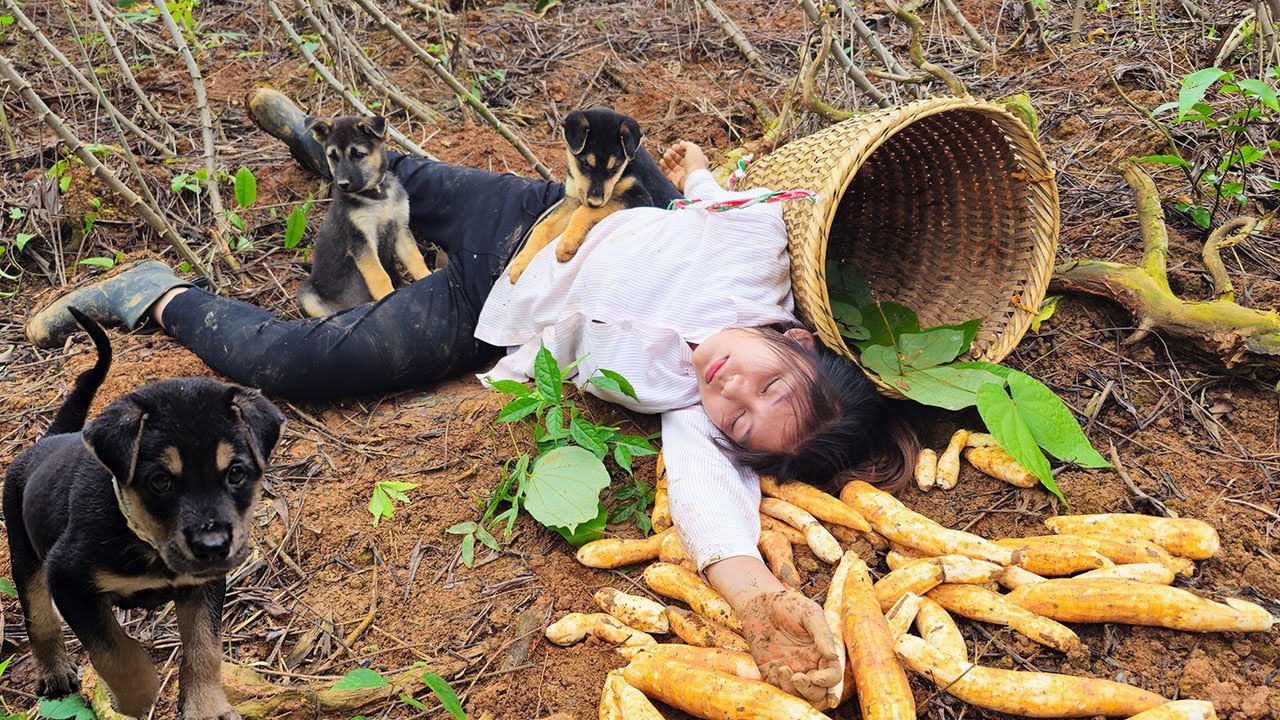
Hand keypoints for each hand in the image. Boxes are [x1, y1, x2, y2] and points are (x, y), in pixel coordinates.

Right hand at [659, 140, 709, 192]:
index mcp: (697, 160)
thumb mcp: (693, 148)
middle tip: (669, 151)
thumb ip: (686, 144)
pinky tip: (662, 161)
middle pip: (679, 159)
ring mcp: (683, 174)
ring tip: (665, 155)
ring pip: (673, 165)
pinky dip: (664, 167)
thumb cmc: (696, 163)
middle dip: (673, 154)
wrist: (694, 179)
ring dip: (668, 159)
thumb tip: (681, 142)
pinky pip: (668, 173)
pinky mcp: (676, 181)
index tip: (674, 146)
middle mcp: (690, 168)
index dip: (680, 149)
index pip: (686, 153)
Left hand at [738, 588, 840, 703]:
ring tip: (783, 668)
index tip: (817, 677)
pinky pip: (777, 687)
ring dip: (792, 688)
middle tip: (797, 677)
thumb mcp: (809, 614)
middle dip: (809, 690)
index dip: (828, 681)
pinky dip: (776, 682)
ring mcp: (790, 669)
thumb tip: (833, 656)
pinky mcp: (771, 671)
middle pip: (817, 692)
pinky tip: (774, 665)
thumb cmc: (789, 605)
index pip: (832, 676)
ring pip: (797, 693)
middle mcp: (808, 665)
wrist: (761, 602)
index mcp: (822, 654)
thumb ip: (822, 634)